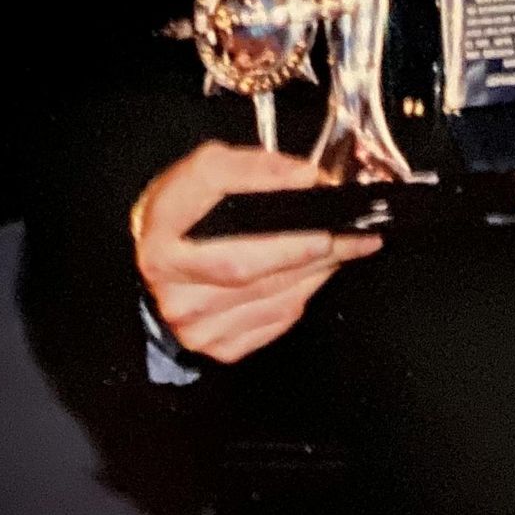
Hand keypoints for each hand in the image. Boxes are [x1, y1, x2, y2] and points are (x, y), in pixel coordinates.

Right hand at [131, 142, 380, 362]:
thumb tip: (306, 178)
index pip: (215, 207)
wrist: (161, 262)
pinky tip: (315, 274)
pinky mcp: (218, 345)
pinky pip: (276, 319)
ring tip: (345, 248)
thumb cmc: (185, 217)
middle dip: (308, 244)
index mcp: (163, 231)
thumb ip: (253, 168)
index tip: (309, 185)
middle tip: (353, 231)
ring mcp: (195, 321)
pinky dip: (303, 294)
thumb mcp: (206, 172)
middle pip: (248, 263)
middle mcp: (172, 282)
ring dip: (317, 269)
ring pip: (270, 294)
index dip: (261, 190)